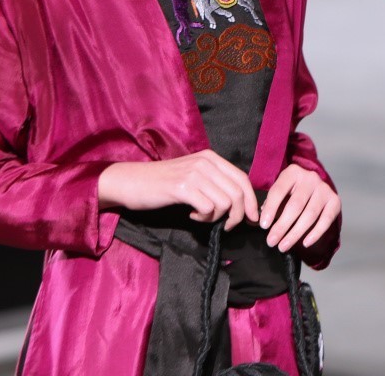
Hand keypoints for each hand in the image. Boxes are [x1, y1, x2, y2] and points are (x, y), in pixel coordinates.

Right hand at [98, 150, 258, 229]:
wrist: (131, 182)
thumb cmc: (163, 184)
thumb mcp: (193, 176)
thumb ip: (215, 183)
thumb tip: (241, 204)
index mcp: (211, 158)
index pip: (243, 179)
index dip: (252, 201)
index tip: (253, 219)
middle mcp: (205, 162)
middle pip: (238, 192)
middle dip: (238, 215)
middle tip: (226, 226)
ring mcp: (194, 173)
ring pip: (225, 202)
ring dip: (217, 217)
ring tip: (202, 217)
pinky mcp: (182, 187)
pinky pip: (208, 208)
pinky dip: (204, 217)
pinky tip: (191, 215)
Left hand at [259, 164, 340, 252]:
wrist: (314, 187)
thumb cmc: (291, 192)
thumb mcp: (280, 190)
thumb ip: (271, 203)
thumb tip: (263, 221)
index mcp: (293, 172)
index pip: (279, 191)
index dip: (270, 209)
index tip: (263, 226)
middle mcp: (310, 178)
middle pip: (295, 205)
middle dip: (282, 226)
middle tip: (271, 241)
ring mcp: (324, 189)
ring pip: (310, 214)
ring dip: (295, 233)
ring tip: (283, 246)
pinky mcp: (335, 201)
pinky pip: (326, 220)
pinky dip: (315, 233)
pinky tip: (305, 243)